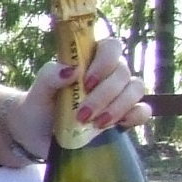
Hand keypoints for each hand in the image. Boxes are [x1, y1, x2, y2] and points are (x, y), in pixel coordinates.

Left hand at [5, 36, 151, 159]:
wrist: (38, 134)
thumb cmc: (40, 105)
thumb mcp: (38, 91)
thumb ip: (49, 76)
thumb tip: (72, 70)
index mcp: (90, 60)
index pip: (111, 46)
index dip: (105, 61)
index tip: (86, 82)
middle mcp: (109, 74)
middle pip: (123, 71)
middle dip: (104, 94)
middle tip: (82, 113)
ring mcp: (119, 94)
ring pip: (136, 89)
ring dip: (117, 107)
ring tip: (95, 123)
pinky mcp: (124, 116)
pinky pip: (143, 111)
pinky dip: (135, 116)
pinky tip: (118, 125)